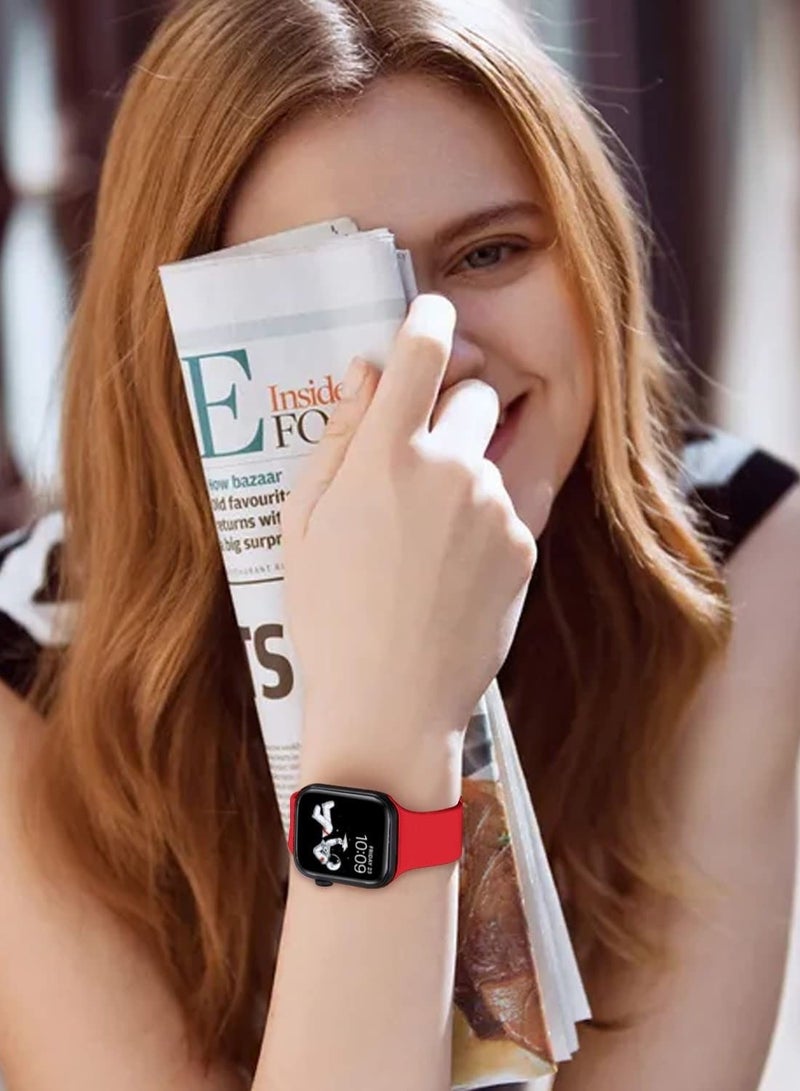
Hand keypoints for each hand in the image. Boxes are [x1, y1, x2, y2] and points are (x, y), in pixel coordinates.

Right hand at [282, 293, 536, 750]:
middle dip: (452, 406)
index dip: (428, 319)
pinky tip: (451, 572)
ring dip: (465, 471)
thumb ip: (338, 437)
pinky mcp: (525, 545)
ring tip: (426, 539)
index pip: (422, 351)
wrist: (391, 706)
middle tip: (419, 452)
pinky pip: (509, 507)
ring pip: (492, 454)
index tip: (431, 315)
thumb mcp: (303, 523)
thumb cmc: (329, 615)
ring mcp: (496, 507)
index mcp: (388, 455)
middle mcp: (452, 468)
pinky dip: (483, 523)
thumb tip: (365, 372)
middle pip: (477, 392)